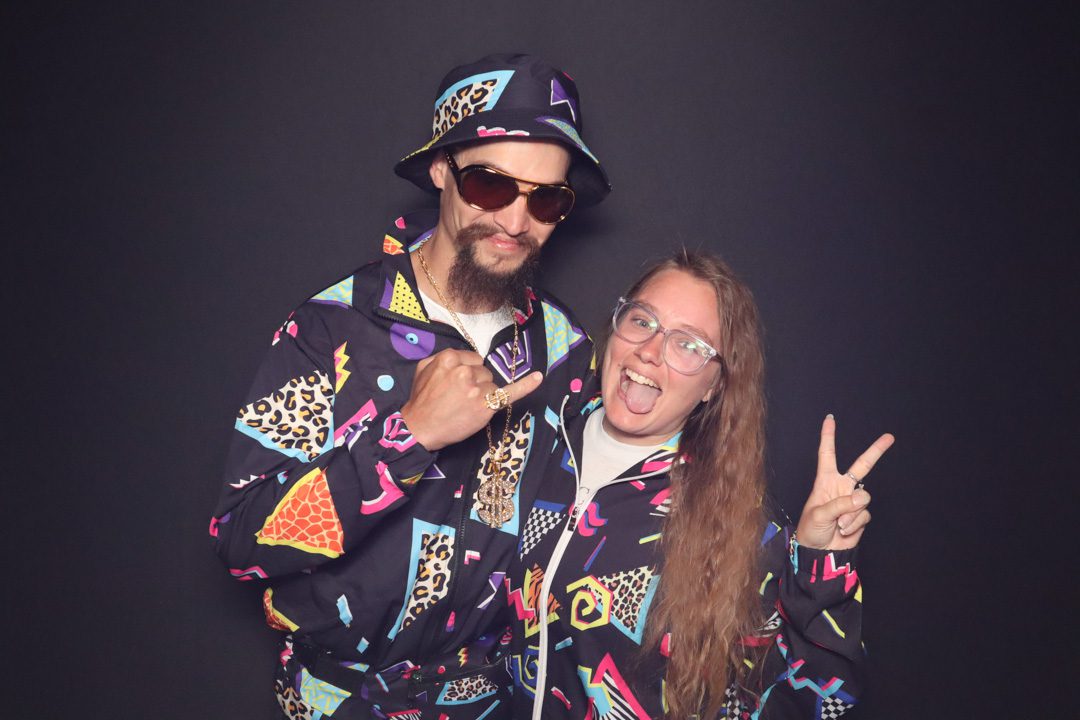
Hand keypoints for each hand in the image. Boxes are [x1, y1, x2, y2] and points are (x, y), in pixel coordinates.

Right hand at [400, 348, 543, 450]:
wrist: (420, 428)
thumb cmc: (421, 400)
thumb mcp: (424, 368)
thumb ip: (443, 357)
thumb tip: (462, 357)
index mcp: (450, 358)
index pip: (474, 359)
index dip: (468, 372)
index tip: (457, 384)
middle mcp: (465, 371)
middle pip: (484, 372)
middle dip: (475, 383)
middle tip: (458, 398)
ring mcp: (477, 389)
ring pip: (492, 385)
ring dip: (483, 395)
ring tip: (465, 406)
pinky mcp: (486, 406)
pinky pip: (510, 392)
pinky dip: (526, 385)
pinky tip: (538, 377)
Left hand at [795, 414, 894, 549]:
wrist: (819, 552)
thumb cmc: (810, 529)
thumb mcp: (819, 514)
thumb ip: (840, 504)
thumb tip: (861, 498)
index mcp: (825, 481)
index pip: (827, 454)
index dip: (828, 436)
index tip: (830, 418)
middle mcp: (841, 487)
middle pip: (862, 465)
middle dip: (876, 451)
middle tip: (889, 437)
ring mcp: (852, 501)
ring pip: (864, 499)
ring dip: (851, 514)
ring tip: (838, 524)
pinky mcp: (860, 515)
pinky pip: (865, 515)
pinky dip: (855, 524)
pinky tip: (844, 530)